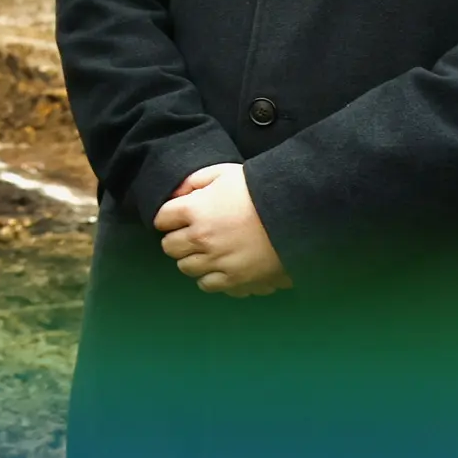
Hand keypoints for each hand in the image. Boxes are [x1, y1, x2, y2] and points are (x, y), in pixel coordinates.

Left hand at [154, 163, 291, 296]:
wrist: (296, 212)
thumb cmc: (259, 189)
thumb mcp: (223, 173)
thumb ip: (194, 181)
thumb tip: (177, 194)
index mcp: (195, 210)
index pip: (161, 219)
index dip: (168, 217)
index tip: (176, 217)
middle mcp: (201, 239)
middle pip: (170, 247)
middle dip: (177, 240)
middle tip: (191, 234)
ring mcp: (218, 262)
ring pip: (186, 268)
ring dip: (193, 259)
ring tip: (208, 251)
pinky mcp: (237, 280)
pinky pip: (209, 285)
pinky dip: (211, 277)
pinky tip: (222, 266)